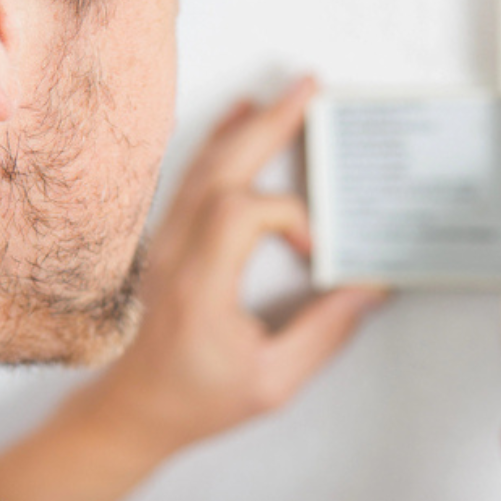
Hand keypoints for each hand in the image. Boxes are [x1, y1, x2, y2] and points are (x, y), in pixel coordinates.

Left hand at [0, 79, 384, 500]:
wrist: (132, 411)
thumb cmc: (196, 403)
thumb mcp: (272, 384)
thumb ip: (324, 334)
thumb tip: (367, 289)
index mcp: (200, 288)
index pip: (243, 213)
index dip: (290, 217)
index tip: (316, 251)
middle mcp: (177, 255)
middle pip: (221, 169)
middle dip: (268, 125)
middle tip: (308, 89)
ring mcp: (166, 245)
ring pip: (202, 167)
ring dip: (246, 127)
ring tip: (281, 96)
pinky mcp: (167, 244)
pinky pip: (190, 181)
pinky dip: (219, 146)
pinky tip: (238, 123)